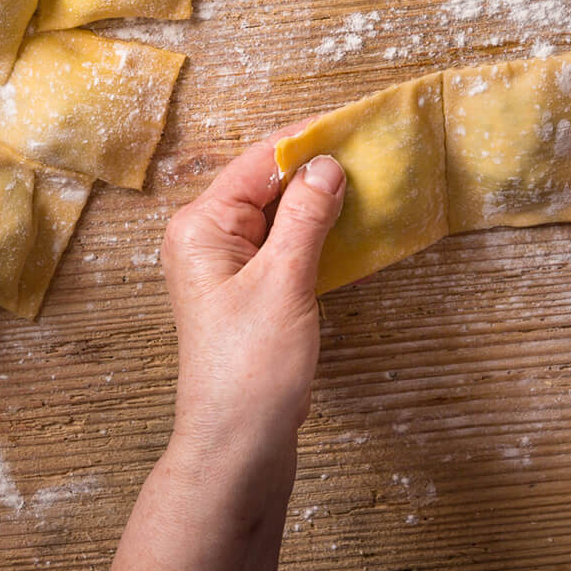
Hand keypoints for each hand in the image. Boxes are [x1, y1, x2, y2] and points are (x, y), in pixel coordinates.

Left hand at [159, 128, 345, 470]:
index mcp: (200, 227)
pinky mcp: (248, 294)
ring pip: (278, 217)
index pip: (257, 163)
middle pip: (266, 185)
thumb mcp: (283, 283)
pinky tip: (351, 231)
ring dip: (319, 203)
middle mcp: (206, 240)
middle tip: (370, 151)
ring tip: (369, 183)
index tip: (353, 124)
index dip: (305, 142)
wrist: (237, 446)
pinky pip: (284, 248)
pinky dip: (316, 236)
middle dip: (315, 170)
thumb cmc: (250, 369)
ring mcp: (226, 268)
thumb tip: (326, 165)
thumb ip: (305, 218)